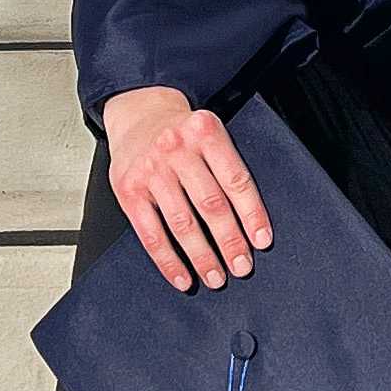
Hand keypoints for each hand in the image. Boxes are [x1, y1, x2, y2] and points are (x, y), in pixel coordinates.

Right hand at [101, 84, 271, 294]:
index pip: (235, 180)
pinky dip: (168, 261)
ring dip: (202, 257)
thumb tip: (251, 219)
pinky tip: (183, 277)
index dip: (252, 214)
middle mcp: (177, 149)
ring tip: (216, 277)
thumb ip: (226, 165)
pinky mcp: (128, 190)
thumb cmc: (182, 132)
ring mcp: (151, 170)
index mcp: (206, 132)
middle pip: (211, 204)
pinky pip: (151, 234)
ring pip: (182, 223)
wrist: (138, 114)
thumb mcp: (208, 133)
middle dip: (229, 242)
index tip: (262, 241)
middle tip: (242, 267)